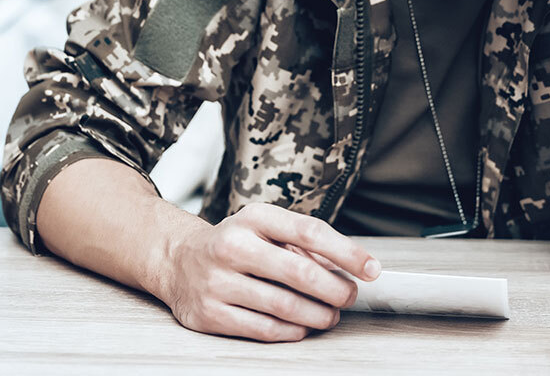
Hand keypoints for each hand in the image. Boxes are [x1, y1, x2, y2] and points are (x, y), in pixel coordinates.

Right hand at [158, 202, 379, 341]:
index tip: (371, 268)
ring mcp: (218, 282)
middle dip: (335, 290)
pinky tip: (302, 327)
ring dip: (318, 315)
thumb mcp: (263, 228)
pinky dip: (292, 331)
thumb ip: (301, 244)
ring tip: (331, 315)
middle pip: (300, 273)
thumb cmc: (234, 243)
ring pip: (285, 306)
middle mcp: (233, 246)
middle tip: (350, 296)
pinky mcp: (211, 314)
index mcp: (253, 217)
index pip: (309, 232)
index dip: (347, 252)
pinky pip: (265, 329)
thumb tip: (349, 268)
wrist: (177, 260)